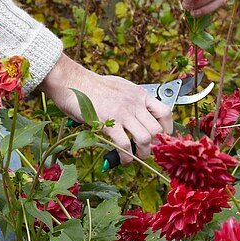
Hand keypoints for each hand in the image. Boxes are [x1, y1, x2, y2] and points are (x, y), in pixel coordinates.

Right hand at [39, 54, 172, 164]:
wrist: (72, 81)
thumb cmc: (91, 86)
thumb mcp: (120, 87)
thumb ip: (131, 101)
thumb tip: (137, 116)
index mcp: (139, 94)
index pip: (165, 112)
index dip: (167, 129)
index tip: (161, 138)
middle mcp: (134, 103)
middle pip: (157, 130)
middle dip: (154, 145)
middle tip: (144, 150)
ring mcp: (122, 113)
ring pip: (145, 139)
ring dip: (142, 153)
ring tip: (134, 157)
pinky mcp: (108, 122)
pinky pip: (125, 145)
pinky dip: (126, 157)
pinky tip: (121, 159)